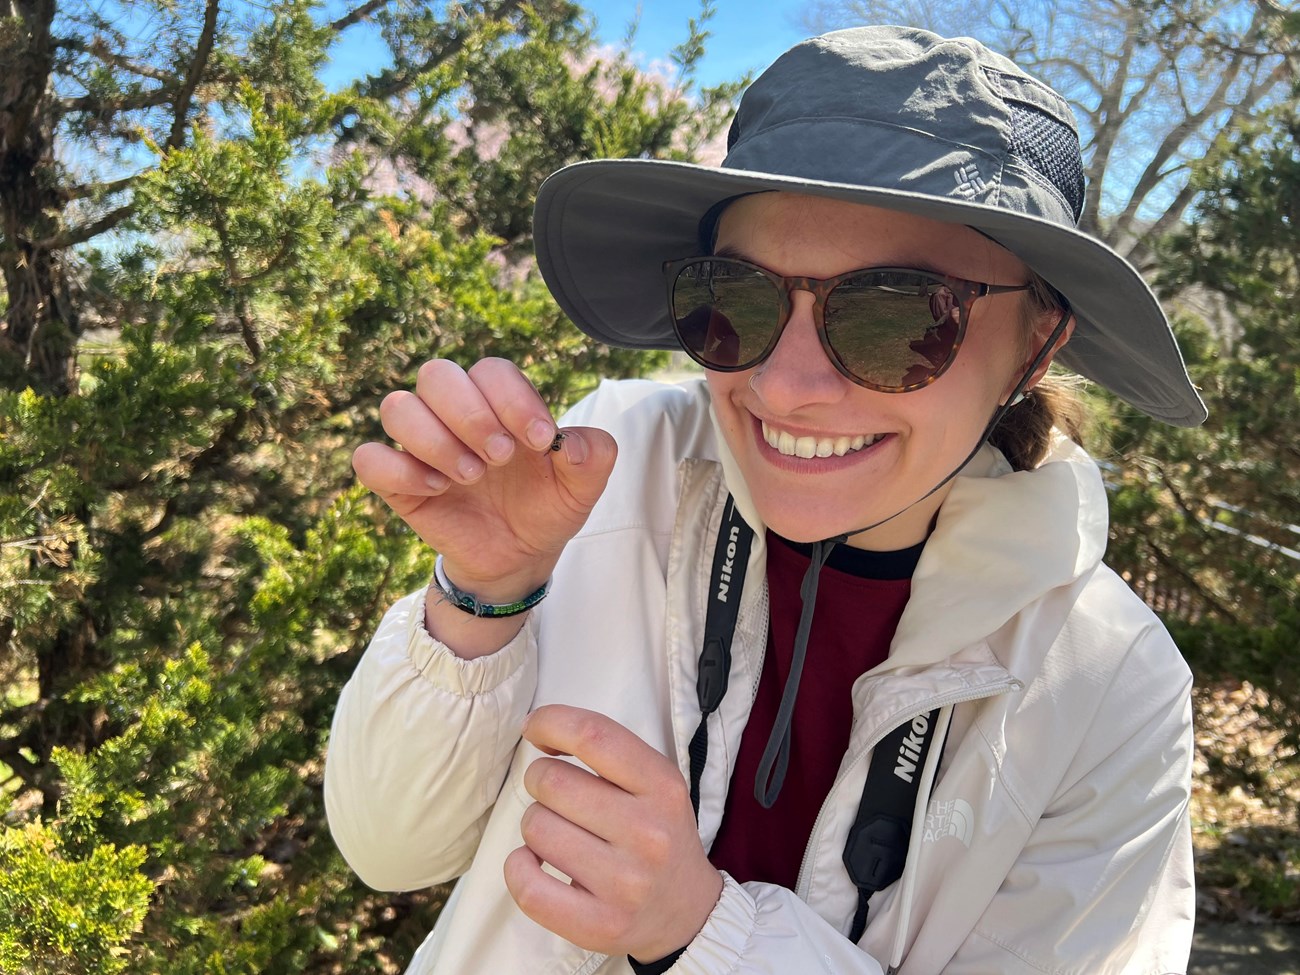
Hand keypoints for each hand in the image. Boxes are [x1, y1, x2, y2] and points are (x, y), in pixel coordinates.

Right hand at [352, 358, 616, 601]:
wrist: (521, 555)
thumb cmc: (548, 504)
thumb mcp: (585, 485)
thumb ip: (595, 454)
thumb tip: (568, 444)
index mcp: (499, 402)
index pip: (491, 371)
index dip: (514, 399)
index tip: (541, 441)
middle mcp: (455, 414)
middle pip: (437, 374)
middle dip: (470, 415)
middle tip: (500, 458)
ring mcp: (422, 446)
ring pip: (397, 407)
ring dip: (435, 440)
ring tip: (471, 476)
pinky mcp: (398, 482)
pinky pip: (370, 459)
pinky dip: (398, 470)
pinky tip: (437, 490)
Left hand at [504, 705, 722, 961]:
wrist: (688, 913)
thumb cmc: (659, 835)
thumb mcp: (657, 784)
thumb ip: (609, 753)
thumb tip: (538, 729)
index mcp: (663, 787)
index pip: (594, 736)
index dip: (550, 722)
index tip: (535, 729)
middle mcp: (647, 833)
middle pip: (553, 781)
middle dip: (540, 780)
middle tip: (556, 796)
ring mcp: (624, 883)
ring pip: (536, 828)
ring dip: (535, 825)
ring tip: (559, 834)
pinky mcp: (598, 925)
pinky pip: (528, 885)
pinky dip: (518, 867)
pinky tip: (534, 862)